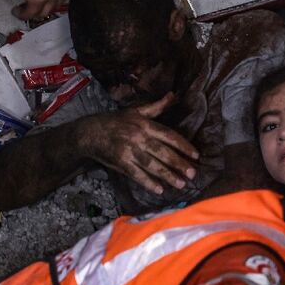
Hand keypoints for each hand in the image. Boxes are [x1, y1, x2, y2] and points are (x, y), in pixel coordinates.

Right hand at [82, 93, 199, 194]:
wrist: (89, 132)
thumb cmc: (114, 121)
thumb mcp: (136, 111)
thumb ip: (157, 106)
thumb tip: (173, 95)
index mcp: (145, 125)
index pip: (169, 135)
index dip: (184, 146)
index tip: (196, 155)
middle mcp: (139, 137)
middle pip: (163, 152)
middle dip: (179, 164)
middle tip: (192, 174)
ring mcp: (129, 151)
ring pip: (152, 165)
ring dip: (167, 175)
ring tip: (180, 184)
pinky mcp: (120, 162)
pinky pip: (136, 174)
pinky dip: (148, 182)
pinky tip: (159, 189)